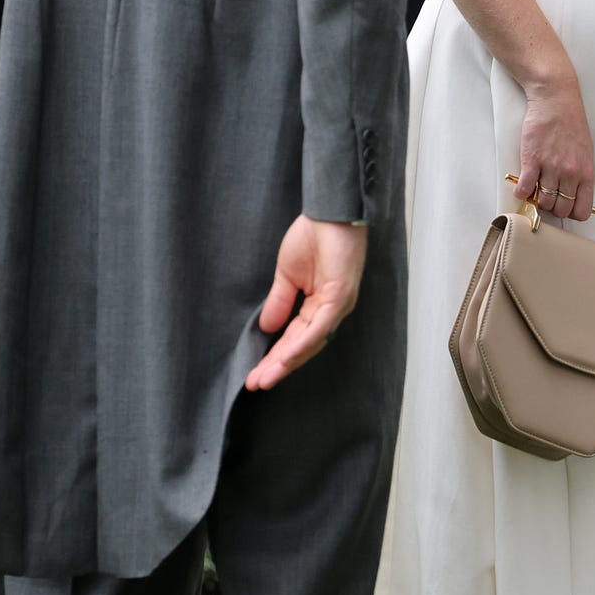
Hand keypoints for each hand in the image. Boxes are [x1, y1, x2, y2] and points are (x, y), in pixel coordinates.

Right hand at [246, 216, 367, 391]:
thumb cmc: (313, 236)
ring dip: (286, 362)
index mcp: (319, 305)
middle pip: (303, 347)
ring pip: (311, 342)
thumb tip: (266, 328)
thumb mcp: (288, 274)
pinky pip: (319, 327)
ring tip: (264, 378)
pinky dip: (301, 344)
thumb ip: (280, 302)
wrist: (328, 211)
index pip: (296, 338)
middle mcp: (331, 311)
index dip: (275, 356)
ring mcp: (338, 305)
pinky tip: (284, 358)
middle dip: (278, 366)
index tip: (255, 373)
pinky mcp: (340, 296)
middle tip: (255, 383)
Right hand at [515, 72, 593, 221]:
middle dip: (552, 208)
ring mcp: (551, 167)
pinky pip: (524, 188)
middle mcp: (570, 174)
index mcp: (585, 173)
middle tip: (547, 198)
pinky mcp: (532, 159)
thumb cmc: (570, 123)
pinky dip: (521, 192)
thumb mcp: (585, 151)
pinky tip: (522, 185)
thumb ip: (580, 173)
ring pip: (543, 202)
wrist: (556, 100)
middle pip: (560, 210)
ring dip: (537, 200)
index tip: (564, 207)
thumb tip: (571, 192)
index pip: (582, 210)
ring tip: (535, 189)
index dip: (571, 213)